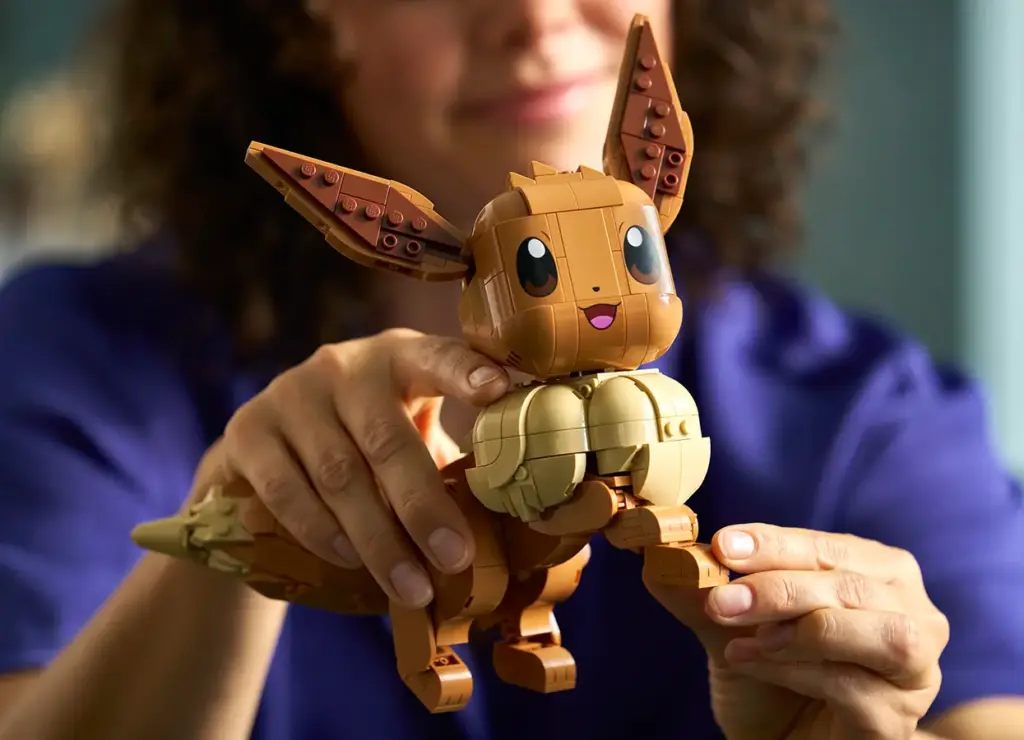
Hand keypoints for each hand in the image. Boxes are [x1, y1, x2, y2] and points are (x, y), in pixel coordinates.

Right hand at [192, 328, 508, 609]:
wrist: (263, 455)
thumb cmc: (363, 449)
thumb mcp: (408, 435)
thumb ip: (449, 462)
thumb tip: (513, 528)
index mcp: (399, 358)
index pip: (437, 357)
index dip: (466, 372)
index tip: (500, 388)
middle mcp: (344, 366)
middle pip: (387, 439)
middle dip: (424, 506)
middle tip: (456, 559)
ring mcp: (291, 394)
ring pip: (339, 474)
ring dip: (378, 539)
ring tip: (412, 588)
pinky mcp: (248, 430)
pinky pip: (286, 490)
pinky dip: (321, 532)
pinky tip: (350, 560)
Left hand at [646, 525, 949, 739]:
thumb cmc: (768, 677)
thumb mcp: (733, 624)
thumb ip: (704, 589)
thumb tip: (659, 556)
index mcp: (880, 574)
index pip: (831, 547)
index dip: (777, 543)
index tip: (724, 544)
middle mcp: (915, 616)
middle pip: (855, 587)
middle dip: (781, 587)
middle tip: (721, 599)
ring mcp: (914, 674)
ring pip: (879, 634)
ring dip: (801, 629)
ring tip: (743, 636)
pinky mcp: (896, 723)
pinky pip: (855, 687)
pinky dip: (795, 671)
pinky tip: (749, 662)